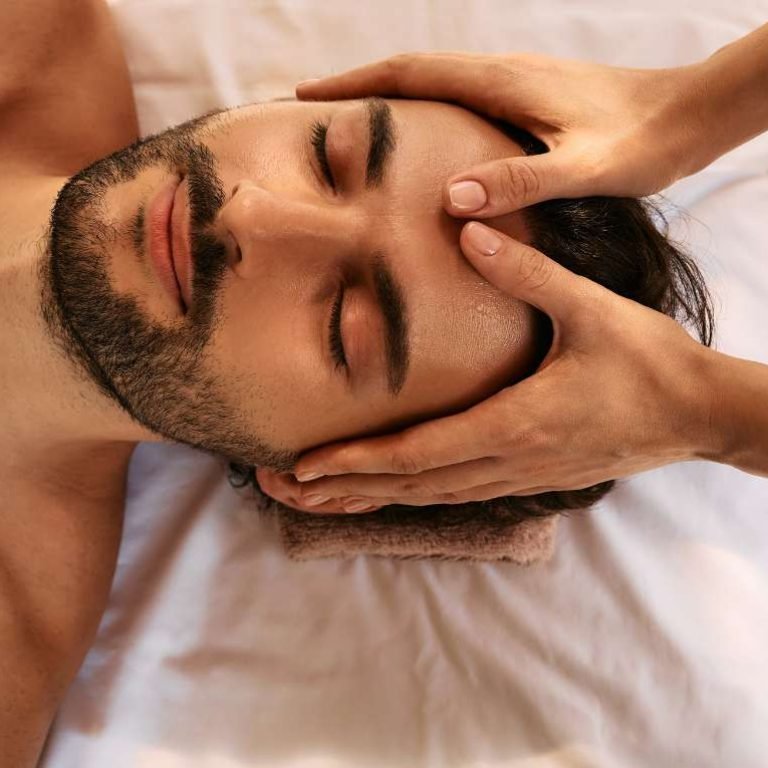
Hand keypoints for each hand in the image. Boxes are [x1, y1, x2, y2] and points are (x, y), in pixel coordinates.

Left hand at [257, 222, 718, 513]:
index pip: (418, 452)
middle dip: (339, 490)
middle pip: (408, 485)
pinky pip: (453, 493)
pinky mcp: (526, 476)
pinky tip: (381, 491)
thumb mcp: (591, 309)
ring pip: (426, 496)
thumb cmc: (648, 362)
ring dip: (366, 498)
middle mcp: (507, 461)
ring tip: (310, 499)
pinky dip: (407, 494)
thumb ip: (527, 272)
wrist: (697, 413)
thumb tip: (470, 228)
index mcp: (515, 424)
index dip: (356, 462)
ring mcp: (516, 477)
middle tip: (276, 489)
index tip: (301, 468)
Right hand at [297, 52, 707, 214]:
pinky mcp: (528, 99)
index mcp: (502, 84)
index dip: (357, 85)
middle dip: (360, 87)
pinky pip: (460, 98)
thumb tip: (453, 197)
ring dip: (391, 97)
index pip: (412, 75)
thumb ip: (522, 180)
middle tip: (317, 111)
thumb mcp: (584, 169)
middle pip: (414, 72)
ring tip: (356, 125)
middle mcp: (501, 74)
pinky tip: (424, 139)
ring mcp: (514, 84)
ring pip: (436, 83)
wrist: (687, 115)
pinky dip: (426, 110)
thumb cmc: (641, 143)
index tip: (309, 97)